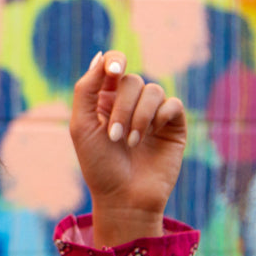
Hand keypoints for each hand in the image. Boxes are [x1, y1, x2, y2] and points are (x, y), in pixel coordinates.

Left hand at [70, 51, 186, 246]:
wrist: (123, 198)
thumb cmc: (98, 165)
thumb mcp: (82, 126)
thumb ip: (86, 89)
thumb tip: (102, 56)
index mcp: (104, 99)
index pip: (113, 65)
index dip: (115, 61)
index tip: (113, 71)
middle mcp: (129, 102)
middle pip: (131, 81)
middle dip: (121, 107)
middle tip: (114, 137)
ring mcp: (153, 113)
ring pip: (153, 90)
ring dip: (139, 116)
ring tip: (131, 142)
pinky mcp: (173, 125)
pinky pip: (173, 104)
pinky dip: (161, 117)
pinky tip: (152, 135)